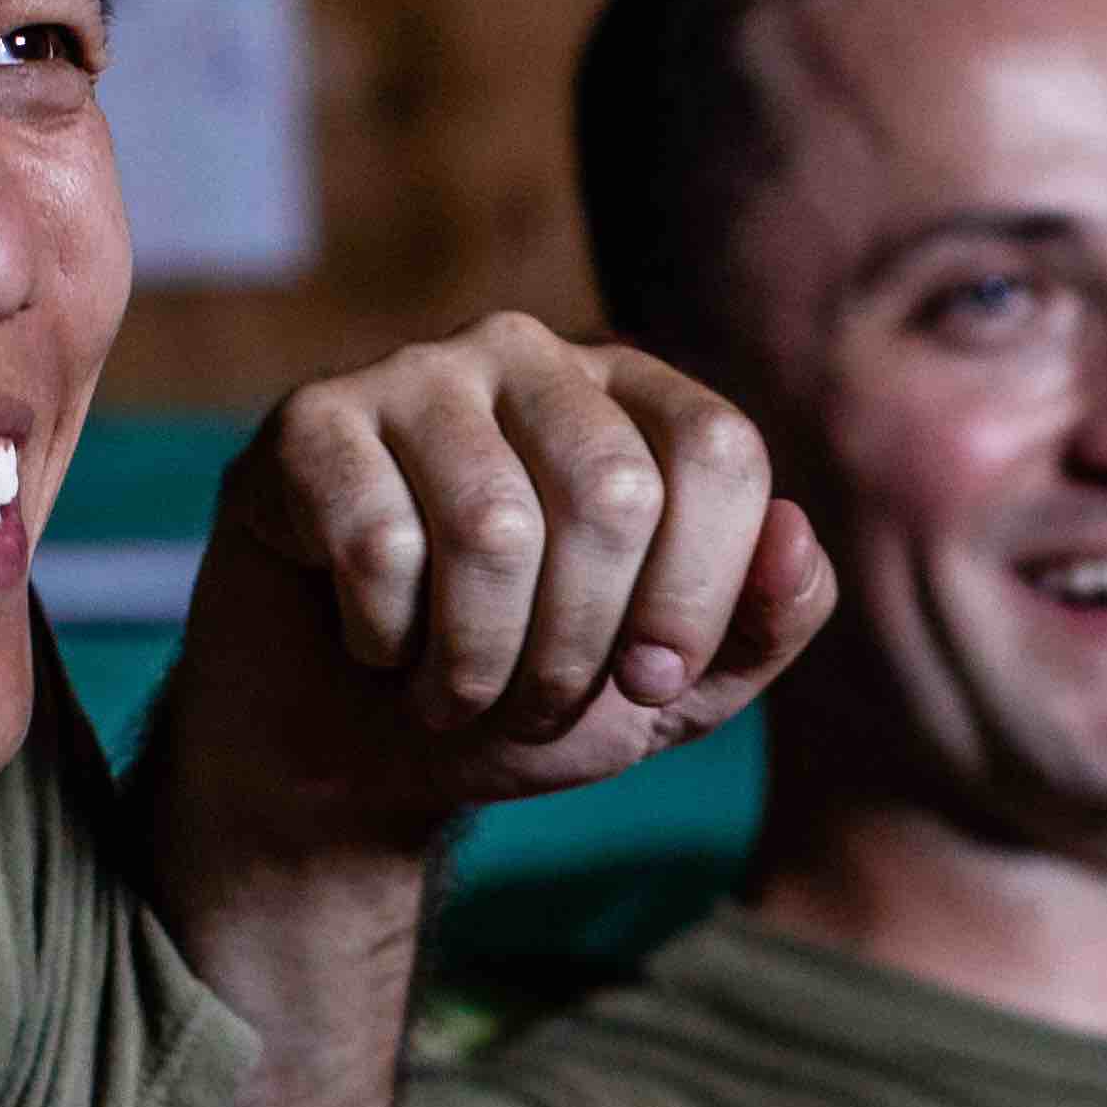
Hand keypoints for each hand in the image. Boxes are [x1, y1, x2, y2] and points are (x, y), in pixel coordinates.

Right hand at [181, 315, 834, 843]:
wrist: (351, 750)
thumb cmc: (521, 695)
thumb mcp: (674, 690)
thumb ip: (767, 621)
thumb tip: (795, 535)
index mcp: (636, 397)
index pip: (721, 451)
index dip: (698, 595)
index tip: (650, 683)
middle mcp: (530, 356)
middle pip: (613, 492)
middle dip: (578, 648)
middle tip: (531, 701)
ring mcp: (416, 374)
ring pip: (492, 526)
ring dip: (476, 663)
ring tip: (450, 690)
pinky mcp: (310, 422)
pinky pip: (376, 542)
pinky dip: (382, 636)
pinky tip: (370, 641)